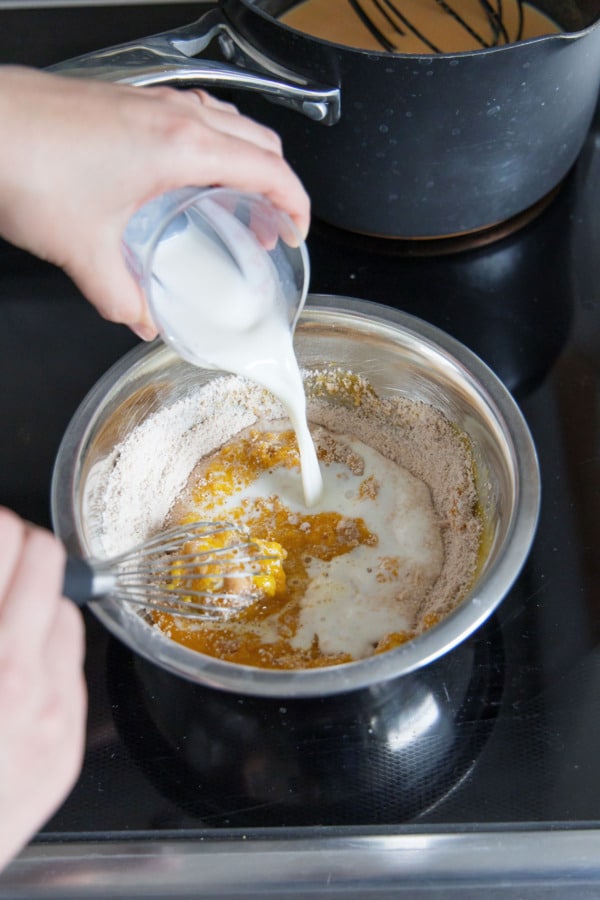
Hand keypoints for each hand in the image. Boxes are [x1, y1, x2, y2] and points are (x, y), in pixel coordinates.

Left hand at [0, 66, 310, 339]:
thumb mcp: (84, 249)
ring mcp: (151, 100)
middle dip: (278, 185)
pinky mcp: (128, 98)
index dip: (296, 206)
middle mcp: (175, 115)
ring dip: (247, 160)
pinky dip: (212, 142)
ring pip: (229, 122)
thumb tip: (140, 317)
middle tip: (268, 227)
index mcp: (182, 147)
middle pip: (260, 142)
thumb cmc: (25, 164)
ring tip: (235, 200)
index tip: (296, 234)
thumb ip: (120, 294)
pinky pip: (194, 113)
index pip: (270, 171)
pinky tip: (185, 173)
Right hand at [0, 508, 85, 869]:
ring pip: (65, 602)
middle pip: (43, 556)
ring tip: (3, 602)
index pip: (1, 537)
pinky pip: (73, 656)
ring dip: (34, 591)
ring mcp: (49, 709)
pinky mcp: (66, 739)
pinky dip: (48, 641)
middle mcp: (13, 674)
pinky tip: (16, 653)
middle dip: (12, 542)